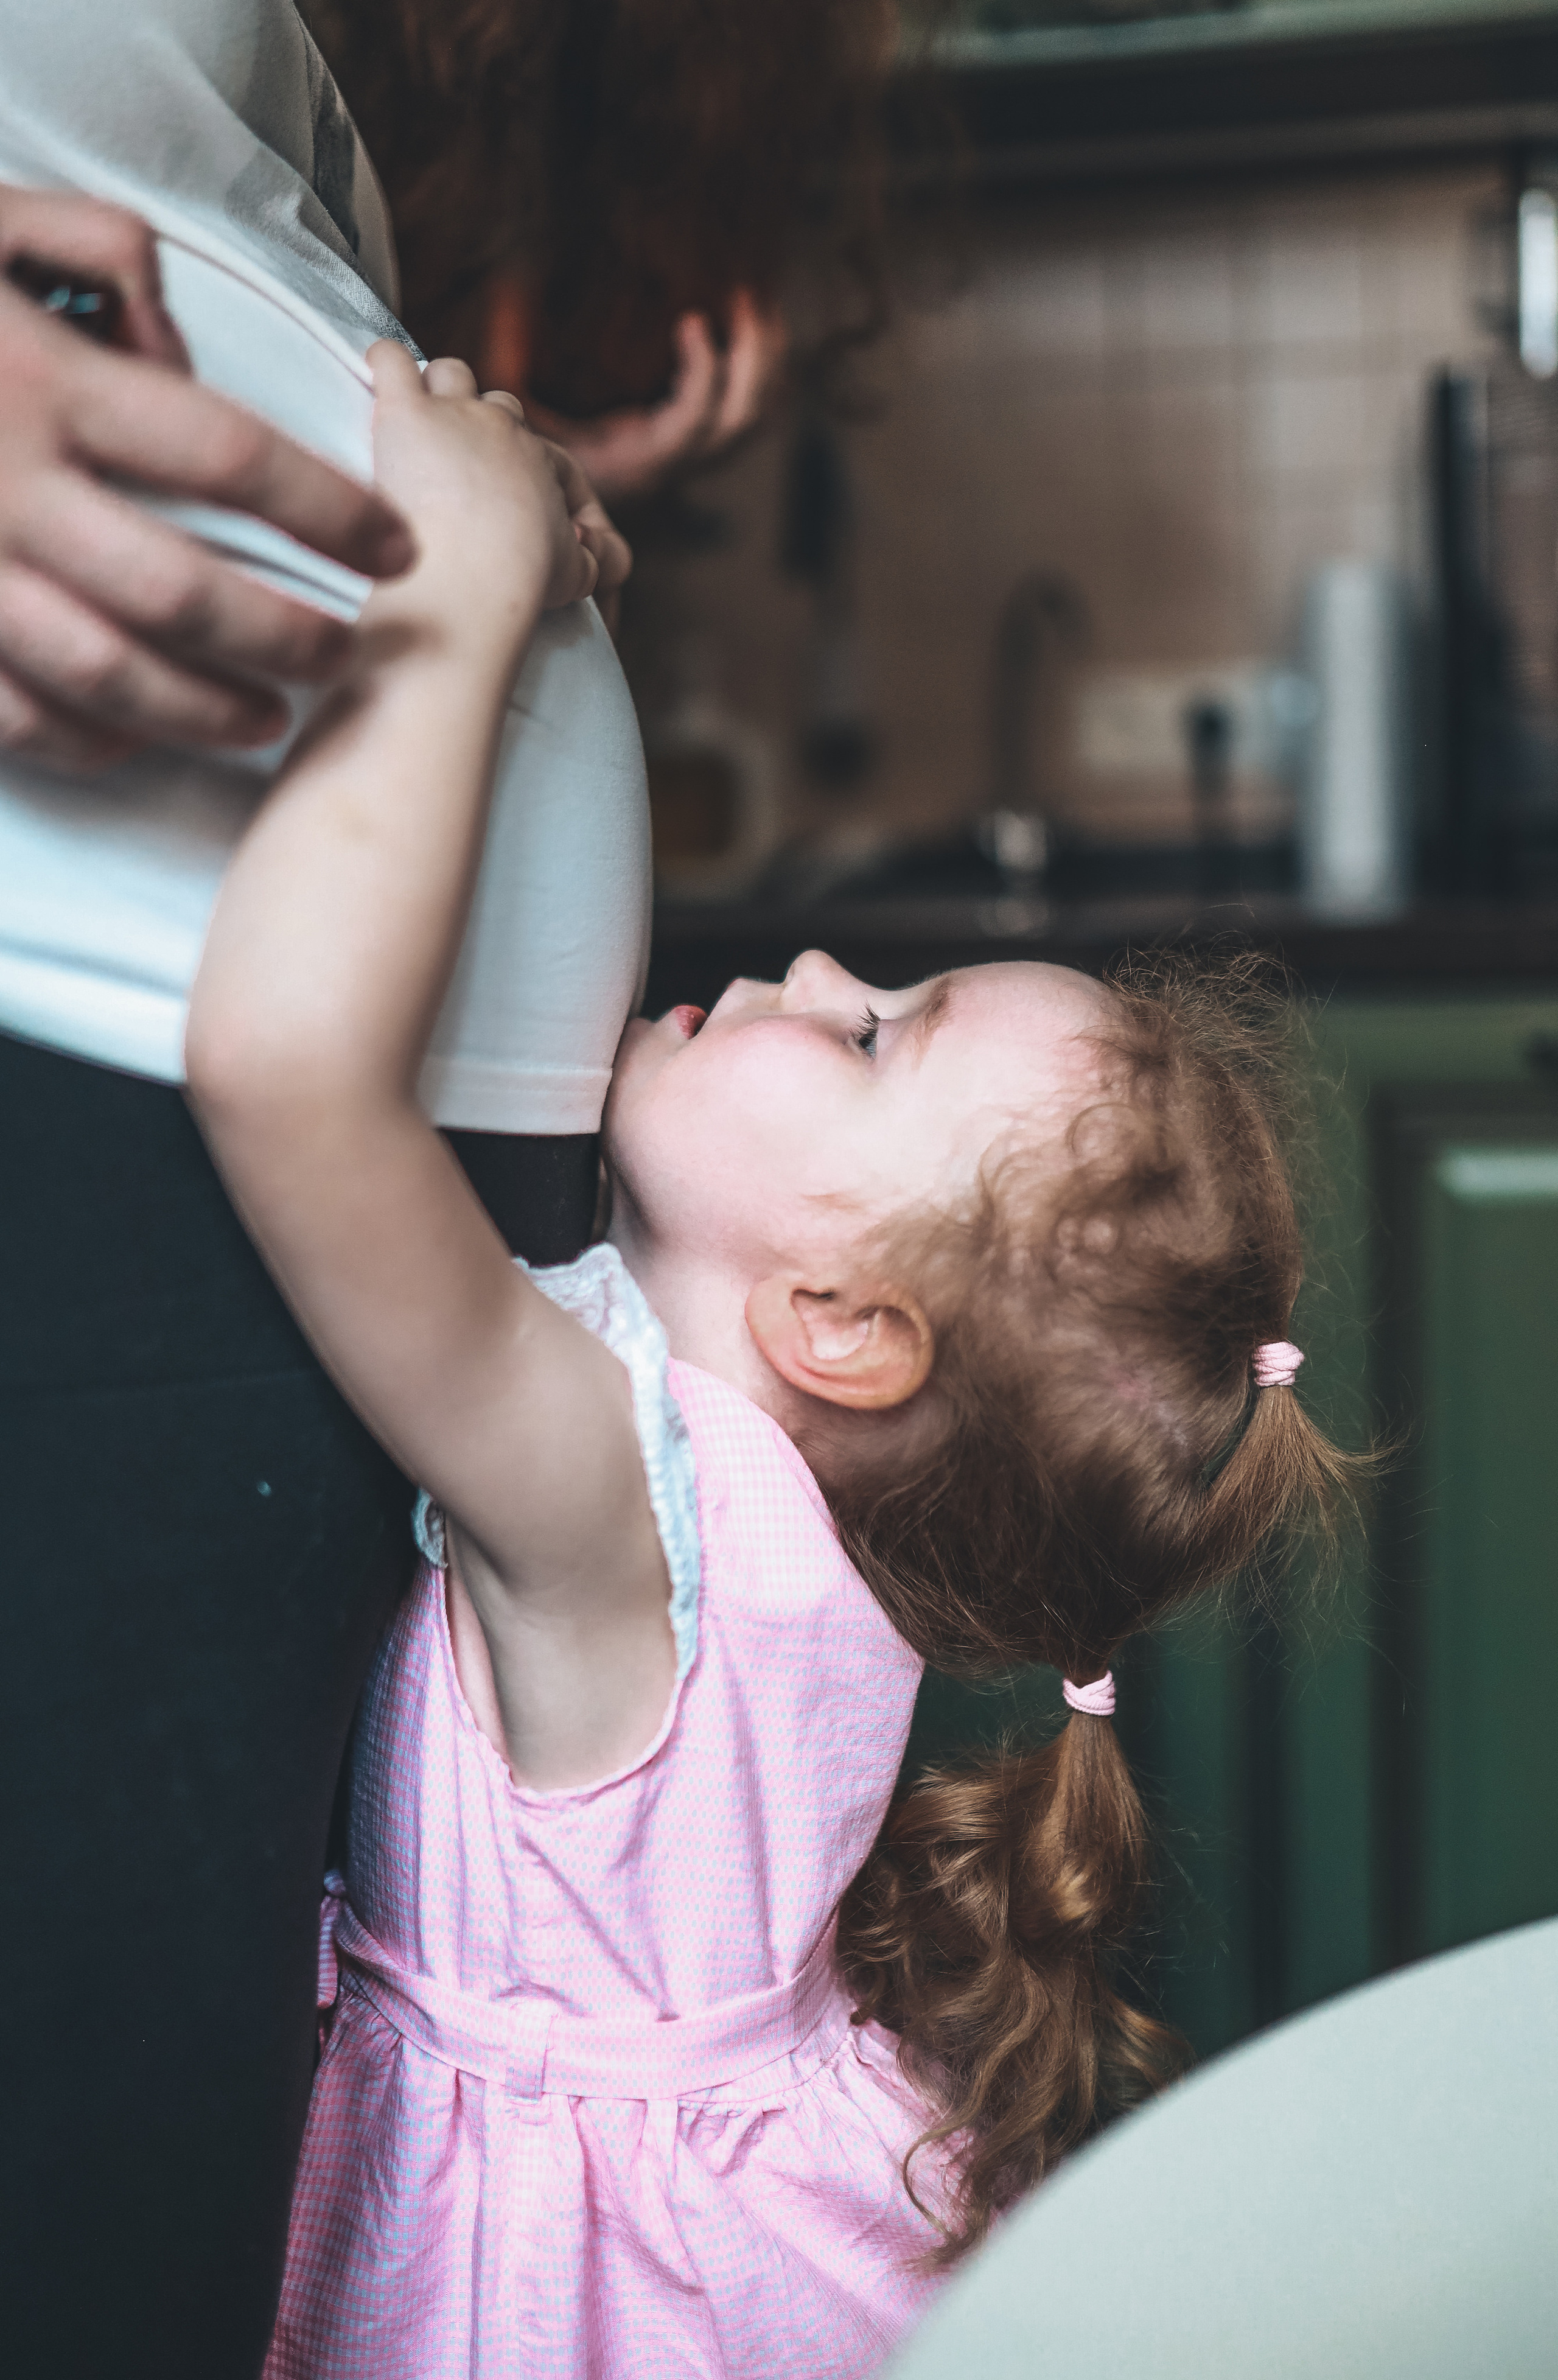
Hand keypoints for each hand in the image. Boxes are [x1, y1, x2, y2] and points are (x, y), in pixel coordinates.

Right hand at [0, 183, 413, 770]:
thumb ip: (102, 252)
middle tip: (349, 658)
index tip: (396, 546)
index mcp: (47, 385)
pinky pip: (19, 714)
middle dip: (288, 637)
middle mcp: (12, 490)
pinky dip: (89, 741)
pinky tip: (141, 741)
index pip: (231, 458)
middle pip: (187, 591)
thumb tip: (177, 344)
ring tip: (270, 722)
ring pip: (111, 675)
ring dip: (206, 712)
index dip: (332, 509)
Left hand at [365, 347, 627, 661]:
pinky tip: (377, 378)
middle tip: (466, 468)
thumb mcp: (576, 575)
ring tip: (423, 426)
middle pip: (497, 405)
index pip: (544, 453)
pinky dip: (384, 364)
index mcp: (540, 459)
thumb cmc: (520, 580)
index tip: (523, 512)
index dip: (536, 481)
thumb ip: (589, 560)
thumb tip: (595, 559)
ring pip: (449, 374)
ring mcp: (453, 414)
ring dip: (438, 393)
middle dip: (486, 430)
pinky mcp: (404, 413)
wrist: (473, 576)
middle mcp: (502, 425)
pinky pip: (390, 360)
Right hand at [524, 291, 787, 503]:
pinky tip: (760, 329)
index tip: (692, 319)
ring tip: (759, 302)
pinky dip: (766, 374)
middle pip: (741, 419)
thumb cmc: (541, 460)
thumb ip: (513, 362)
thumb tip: (505, 292)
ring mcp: (695, 458)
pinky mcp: (702, 447)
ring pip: (756, 417)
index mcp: (642, 458)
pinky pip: (753, 415)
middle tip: (745, 298)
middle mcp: (678, 464)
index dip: (703, 372)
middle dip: (752, 358)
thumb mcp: (524, 415)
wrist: (563, 513)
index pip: (692, 422)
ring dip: (768, 361)